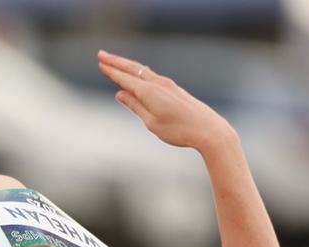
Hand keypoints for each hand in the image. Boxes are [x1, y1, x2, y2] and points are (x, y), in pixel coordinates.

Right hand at [97, 49, 235, 153]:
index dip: (111, 71)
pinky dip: (139, 72)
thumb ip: (135, 106)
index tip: (100, 63)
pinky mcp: (173, 89)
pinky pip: (151, 76)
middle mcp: (158, 84)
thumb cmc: (179, 130)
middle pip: (133, 69)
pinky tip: (136, 74)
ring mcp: (167, 85)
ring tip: (114, 61)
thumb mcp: (152, 122)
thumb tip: (120, 94)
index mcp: (150, 92)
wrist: (208, 130)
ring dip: (127, 65)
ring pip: (142, 70)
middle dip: (116, 61)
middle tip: (101, 54)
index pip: (125, 79)